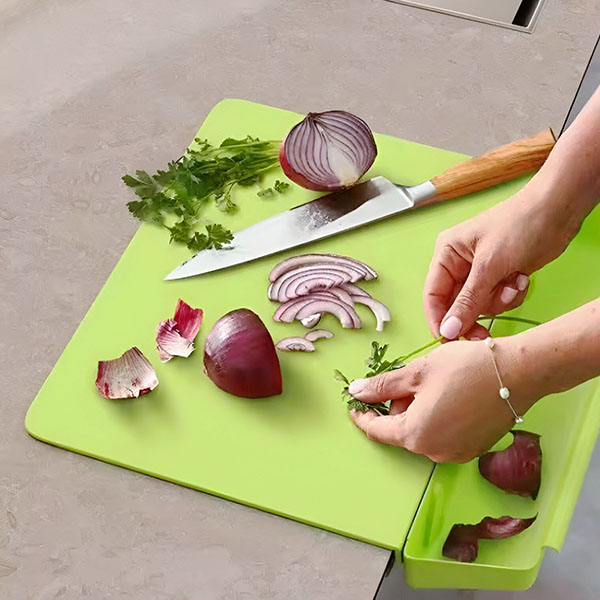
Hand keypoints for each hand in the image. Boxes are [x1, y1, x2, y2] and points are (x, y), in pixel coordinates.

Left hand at [348, 338, 539, 462]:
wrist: (518, 372)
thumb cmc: (466, 368)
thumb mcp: (417, 372)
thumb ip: (383, 386)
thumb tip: (356, 391)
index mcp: (415, 435)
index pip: (377, 431)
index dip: (362, 416)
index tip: (354, 405)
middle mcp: (434, 452)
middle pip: (401, 431)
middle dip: (397, 407)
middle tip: (407, 379)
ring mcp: (457, 454)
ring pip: (423, 433)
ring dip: (417, 412)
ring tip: (432, 383)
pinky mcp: (474, 449)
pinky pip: (443, 435)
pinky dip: (437, 419)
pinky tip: (449, 395)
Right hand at [424, 187, 581, 340]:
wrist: (559, 210)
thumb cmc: (520, 224)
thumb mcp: (490, 266)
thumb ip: (468, 301)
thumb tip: (448, 330)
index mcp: (447, 254)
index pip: (433, 294)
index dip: (439, 319)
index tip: (449, 340)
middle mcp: (460, 263)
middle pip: (456, 305)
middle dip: (475, 314)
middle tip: (484, 334)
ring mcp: (481, 271)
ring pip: (479, 306)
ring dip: (498, 301)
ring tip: (513, 283)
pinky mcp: (500, 276)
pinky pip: (498, 301)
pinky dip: (511, 295)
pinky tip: (521, 278)